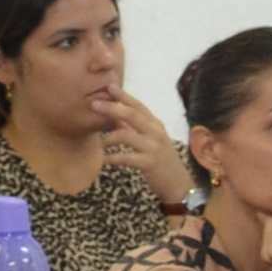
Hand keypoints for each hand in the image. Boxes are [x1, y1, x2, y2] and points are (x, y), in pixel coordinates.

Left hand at [105, 89, 196, 205]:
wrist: (177, 183)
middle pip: (132, 114)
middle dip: (111, 107)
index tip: (109, 87)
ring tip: (101, 144)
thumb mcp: (151, 140)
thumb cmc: (161, 160)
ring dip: (109, 138)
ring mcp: (153, 147)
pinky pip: (125, 157)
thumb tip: (115, 116)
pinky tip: (106, 160)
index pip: (139, 105)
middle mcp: (156, 132)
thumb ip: (135, 128)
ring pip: (125, 134)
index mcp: (156, 125)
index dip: (123, 95)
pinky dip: (112, 158)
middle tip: (94, 104)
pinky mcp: (149, 163)